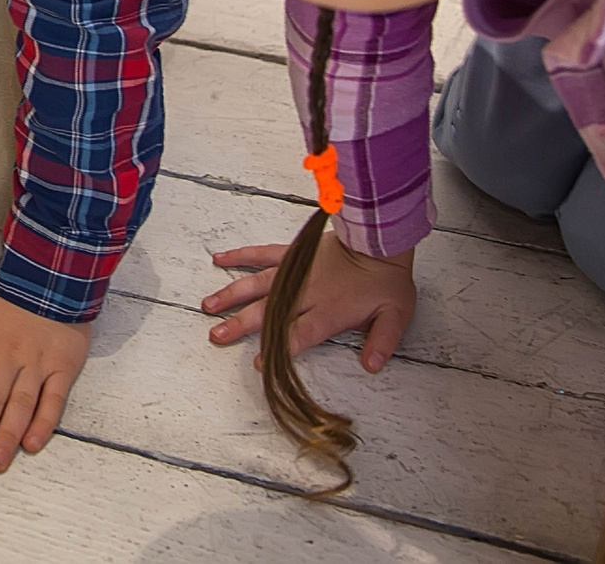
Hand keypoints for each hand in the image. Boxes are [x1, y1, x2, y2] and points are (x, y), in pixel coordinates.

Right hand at [203, 237, 417, 372]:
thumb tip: (372, 366)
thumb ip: (382, 341)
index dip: (276, 350)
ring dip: (231, 295)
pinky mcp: (292, 254)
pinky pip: (262, 254)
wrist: (381, 239)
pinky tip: (219, 260)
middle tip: (216, 335)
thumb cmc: (387, 279)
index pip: (297, 335)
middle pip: (267, 311)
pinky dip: (240, 256)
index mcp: (327, 311)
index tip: (257, 363)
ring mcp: (295, 271)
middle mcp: (305, 292)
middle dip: (240, 325)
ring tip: (209, 306)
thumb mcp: (395, 315)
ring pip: (256, 284)